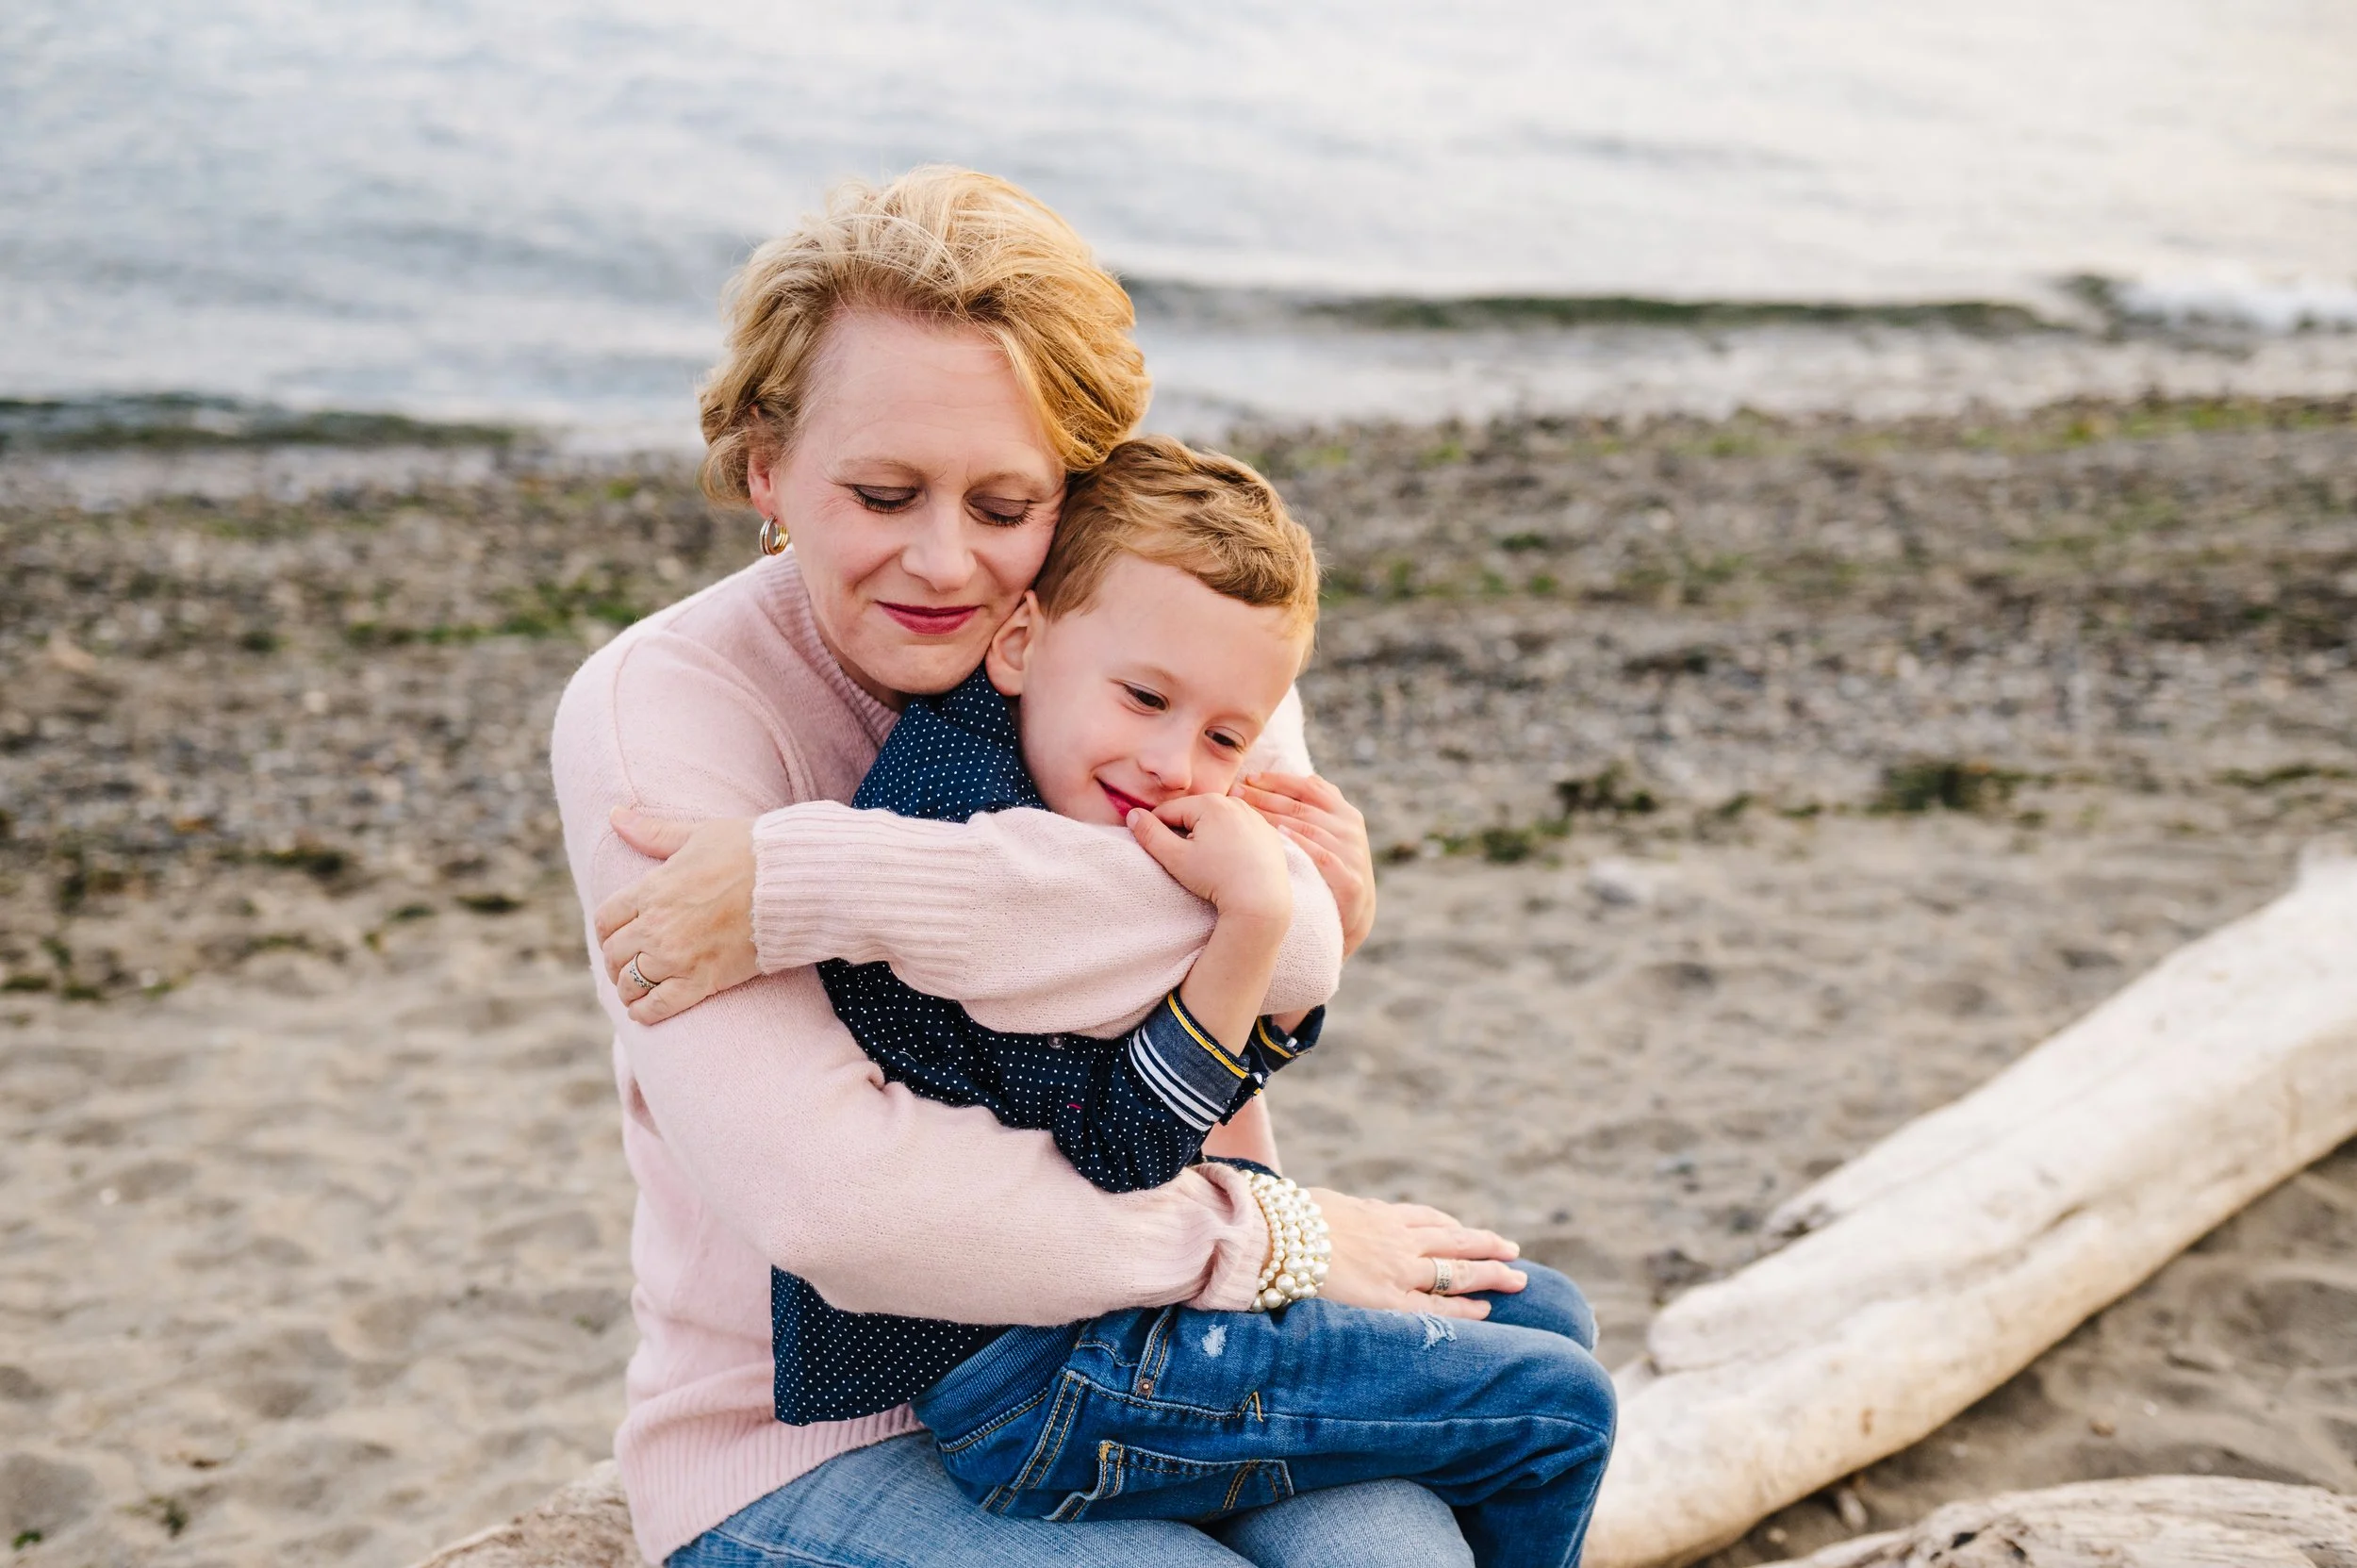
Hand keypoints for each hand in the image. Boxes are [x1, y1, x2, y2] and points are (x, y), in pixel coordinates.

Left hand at [593, 809, 759, 1023]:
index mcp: (652, 889)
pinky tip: (645, 1010)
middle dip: (617, 959)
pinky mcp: (702, 981)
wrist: (795, 883)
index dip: (608, 930)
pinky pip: (657, 1007)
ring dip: (628, 987)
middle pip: (614, 953)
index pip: (606, 919)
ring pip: (630, 982)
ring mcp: (677, 956)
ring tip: (637, 988)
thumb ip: (653, 832)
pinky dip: (645, 1012)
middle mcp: (656, 926)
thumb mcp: (698, 833)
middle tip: (628, 963)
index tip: (618, 935)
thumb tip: (615, 815)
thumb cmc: (750, 851)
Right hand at [1126, 794, 1292, 925]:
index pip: (1169, 810)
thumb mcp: (1175, 858)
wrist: (1262, 901)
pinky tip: (1230, 863)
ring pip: (1219, 821)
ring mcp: (1256, 817)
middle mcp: (1235, 802)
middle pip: (1195, 813)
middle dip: (1185, 831)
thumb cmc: (1216, 879)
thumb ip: (1150, 834)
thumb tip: (1133, 815)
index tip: (1157, 849)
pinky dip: (1232, 842)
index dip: (1157, 829)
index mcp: (1210, 803)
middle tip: (1186, 860)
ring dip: (1208, 835)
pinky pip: (1241, 832)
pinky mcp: (1269, 833)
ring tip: (1208, 863)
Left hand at [1237, 772, 1375, 956]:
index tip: (1248, 778)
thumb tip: (1276, 782)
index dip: (1278, 780)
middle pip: (1302, 807)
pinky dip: (1302, 845)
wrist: (1354, 915)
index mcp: (1345, 813)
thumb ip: (1312, 808)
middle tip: (1235, 793)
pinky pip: (1323, 857)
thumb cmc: (1331, 870)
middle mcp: (1351, 829)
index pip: (1310, 786)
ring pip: (1308, 828)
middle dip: (1266, 798)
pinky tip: (1279, 838)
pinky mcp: (1350, 879)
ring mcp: (1352, 853)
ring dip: (1275, 819)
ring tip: (1245, 814)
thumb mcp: (1329, 834)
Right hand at [1308, 1189, 1524, 1319]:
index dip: (1451, 1228)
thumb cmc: (1287, 1223)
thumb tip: (1333, 1214)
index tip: (1467, 1233)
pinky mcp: (1390, 1301)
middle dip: (1487, 1246)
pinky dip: (1465, 1308)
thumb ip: (1340, 1215)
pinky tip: (1484, 1310)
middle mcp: (1397, 1240)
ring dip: (1490, 1274)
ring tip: (1516, 1279)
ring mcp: (1398, 1269)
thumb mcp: (1322, 1207)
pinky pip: (1438, 1305)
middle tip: (1512, 1251)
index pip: (1427, 1220)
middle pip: (1454, 1242)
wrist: (1278, 1238)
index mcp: (1378, 1215)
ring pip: (1457, 1271)